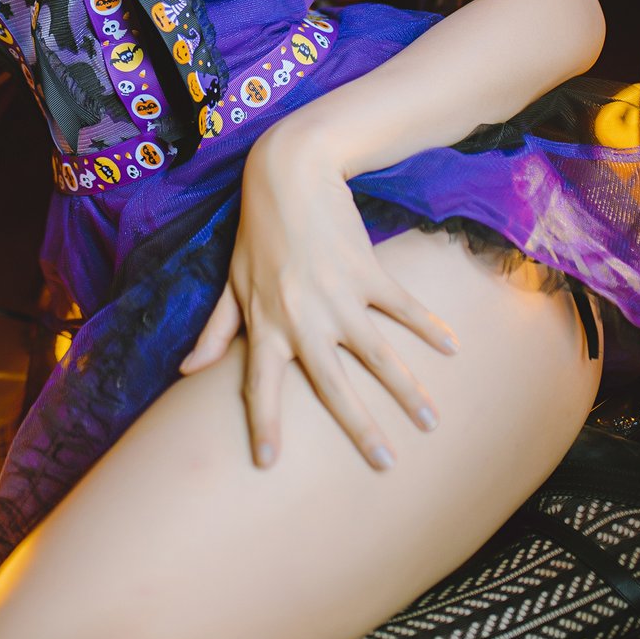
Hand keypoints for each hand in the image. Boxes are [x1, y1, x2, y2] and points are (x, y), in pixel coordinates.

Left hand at [179, 117, 460, 470]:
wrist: (289, 174)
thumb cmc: (258, 232)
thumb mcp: (232, 282)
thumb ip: (216, 331)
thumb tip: (187, 371)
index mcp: (266, 324)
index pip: (260, 386)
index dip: (263, 424)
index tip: (268, 463)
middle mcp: (302, 317)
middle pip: (333, 385)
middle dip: (360, 428)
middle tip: (385, 464)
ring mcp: (338, 296)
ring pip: (378, 354)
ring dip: (406, 390)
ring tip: (431, 422)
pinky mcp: (368, 271)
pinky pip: (402, 307)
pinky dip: (429, 327)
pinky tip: (452, 347)